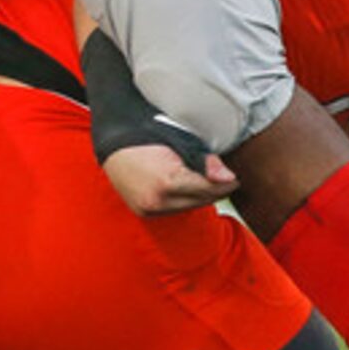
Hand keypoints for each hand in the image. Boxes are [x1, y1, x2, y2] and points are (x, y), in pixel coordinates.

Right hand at [100, 141, 236, 215]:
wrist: (112, 144)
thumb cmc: (147, 137)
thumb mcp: (179, 142)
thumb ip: (205, 162)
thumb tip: (229, 178)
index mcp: (167, 182)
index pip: (208, 189)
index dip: (225, 184)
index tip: (236, 178)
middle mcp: (157, 201)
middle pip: (201, 201)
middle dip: (214, 190)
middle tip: (223, 178)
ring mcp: (149, 209)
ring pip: (189, 207)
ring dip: (199, 196)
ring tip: (203, 181)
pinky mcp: (144, 212)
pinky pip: (173, 209)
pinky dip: (182, 200)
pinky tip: (184, 187)